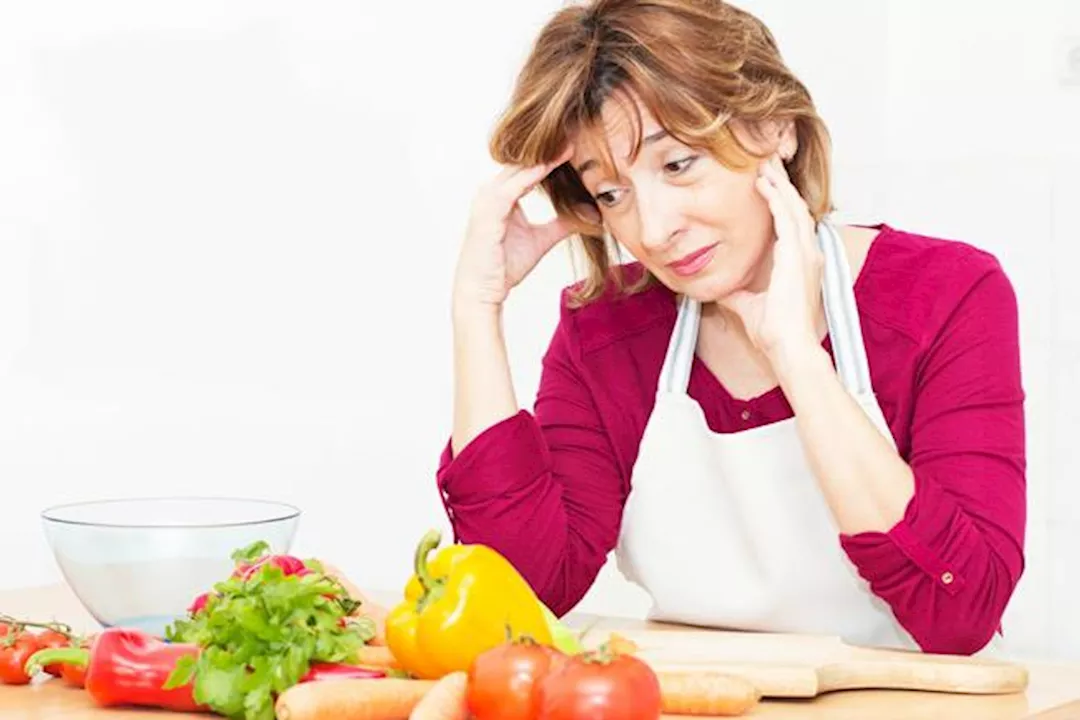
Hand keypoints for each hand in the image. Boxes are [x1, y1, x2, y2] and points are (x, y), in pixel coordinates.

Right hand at [453, 148, 578, 309]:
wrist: (482, 291)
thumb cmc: (504, 266)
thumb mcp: (541, 240)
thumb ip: (561, 224)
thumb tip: (586, 215)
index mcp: (501, 195)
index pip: (529, 167)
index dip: (552, 156)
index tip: (578, 143)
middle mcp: (492, 191)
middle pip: (523, 162)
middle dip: (549, 148)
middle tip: (576, 132)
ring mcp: (487, 198)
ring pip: (519, 168)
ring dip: (543, 155)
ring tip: (569, 141)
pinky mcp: (488, 210)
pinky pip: (514, 185)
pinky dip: (533, 173)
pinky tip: (553, 164)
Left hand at [719, 153, 823, 370]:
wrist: (787, 347)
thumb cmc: (775, 333)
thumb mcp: (750, 307)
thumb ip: (739, 295)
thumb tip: (723, 290)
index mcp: (800, 265)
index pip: (791, 223)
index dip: (781, 200)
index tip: (768, 183)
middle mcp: (808, 255)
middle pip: (796, 208)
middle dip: (782, 183)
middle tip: (769, 161)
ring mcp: (806, 254)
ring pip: (793, 207)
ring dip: (779, 184)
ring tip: (765, 164)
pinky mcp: (798, 256)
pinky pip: (787, 218)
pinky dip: (776, 199)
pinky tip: (764, 184)